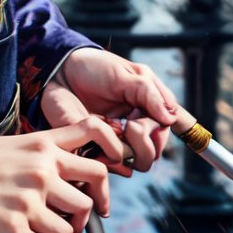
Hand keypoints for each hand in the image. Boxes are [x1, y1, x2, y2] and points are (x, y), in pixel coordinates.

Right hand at [0, 115, 123, 232]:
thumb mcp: (13, 145)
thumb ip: (44, 153)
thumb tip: (72, 175)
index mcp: (43, 146)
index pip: (96, 145)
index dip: (110, 170)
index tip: (101, 194)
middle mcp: (41, 170)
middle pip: (89, 201)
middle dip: (82, 221)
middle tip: (68, 227)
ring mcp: (29, 200)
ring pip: (68, 232)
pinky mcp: (14, 228)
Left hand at [40, 47, 178, 176]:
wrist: (62, 70)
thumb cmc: (96, 68)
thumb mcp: (126, 74)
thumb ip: (149, 94)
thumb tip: (170, 119)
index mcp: (144, 113)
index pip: (162, 136)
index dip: (157, 133)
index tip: (142, 118)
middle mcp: (130, 132)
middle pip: (149, 156)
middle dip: (143, 143)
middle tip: (130, 125)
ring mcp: (111, 141)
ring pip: (131, 163)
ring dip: (124, 148)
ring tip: (111, 127)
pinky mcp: (92, 148)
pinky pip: (106, 163)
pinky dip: (106, 154)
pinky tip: (98, 137)